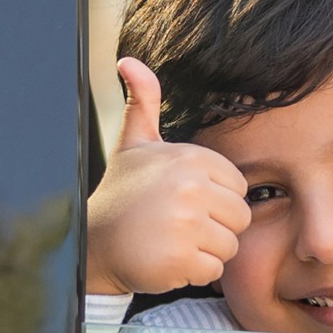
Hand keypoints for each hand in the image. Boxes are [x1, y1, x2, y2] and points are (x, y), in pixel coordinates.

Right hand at [86, 57, 250, 296]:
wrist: (93, 243)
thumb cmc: (122, 194)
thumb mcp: (134, 144)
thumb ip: (144, 102)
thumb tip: (129, 60)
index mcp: (190, 158)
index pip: (238, 188)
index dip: (215, 200)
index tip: (183, 202)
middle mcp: (189, 188)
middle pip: (240, 219)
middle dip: (214, 228)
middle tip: (178, 226)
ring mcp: (184, 225)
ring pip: (229, 247)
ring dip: (204, 251)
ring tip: (172, 241)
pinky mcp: (179, 260)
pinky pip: (212, 271)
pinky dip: (192, 272)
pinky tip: (167, 259)